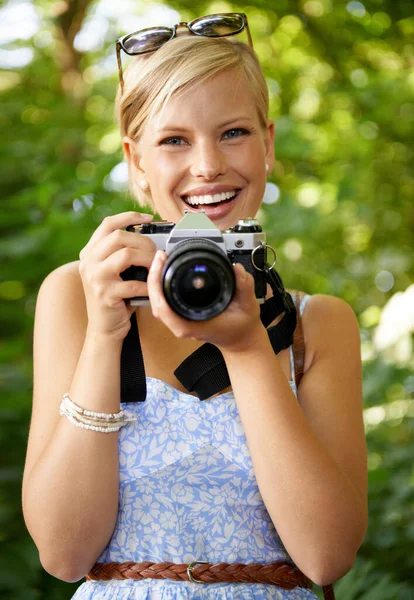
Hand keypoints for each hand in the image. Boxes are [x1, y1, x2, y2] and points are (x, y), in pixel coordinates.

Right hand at [78, 212, 154, 339]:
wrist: (104, 328)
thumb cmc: (115, 298)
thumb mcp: (113, 271)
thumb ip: (121, 253)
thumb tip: (151, 236)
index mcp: (89, 252)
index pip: (108, 224)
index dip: (129, 216)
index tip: (149, 218)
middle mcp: (88, 262)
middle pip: (119, 236)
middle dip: (144, 241)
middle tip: (156, 252)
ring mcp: (95, 278)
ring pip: (126, 254)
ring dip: (148, 259)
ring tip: (156, 267)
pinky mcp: (104, 294)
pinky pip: (134, 283)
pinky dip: (148, 285)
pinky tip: (153, 288)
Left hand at [147, 250, 266, 352]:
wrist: (241, 339)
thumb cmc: (241, 327)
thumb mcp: (248, 306)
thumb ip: (245, 287)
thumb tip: (237, 269)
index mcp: (194, 326)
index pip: (166, 311)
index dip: (158, 289)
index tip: (161, 268)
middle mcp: (183, 325)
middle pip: (157, 304)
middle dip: (154, 279)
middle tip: (161, 257)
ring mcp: (180, 321)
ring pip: (158, 303)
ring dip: (155, 282)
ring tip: (161, 261)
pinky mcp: (181, 315)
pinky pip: (164, 302)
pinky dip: (161, 286)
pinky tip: (165, 272)